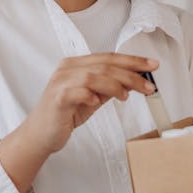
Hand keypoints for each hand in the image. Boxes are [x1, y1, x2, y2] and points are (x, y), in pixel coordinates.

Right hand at [22, 53, 157, 154]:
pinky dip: (90, 95)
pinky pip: (77, 92)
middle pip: (104, 65)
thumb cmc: (66, 114)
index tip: (152, 65)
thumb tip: (135, 82)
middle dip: (130, 74)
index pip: (108, 58)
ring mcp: (60, 82)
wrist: (40, 134)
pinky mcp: (57, 98)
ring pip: (93, 76)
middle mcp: (68, 69)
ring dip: (115, 85)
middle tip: (149, 85)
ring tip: (127, 96)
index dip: (132, 60)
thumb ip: (110, 88)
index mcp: (76, 65)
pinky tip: (98, 102)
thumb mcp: (93, 98)